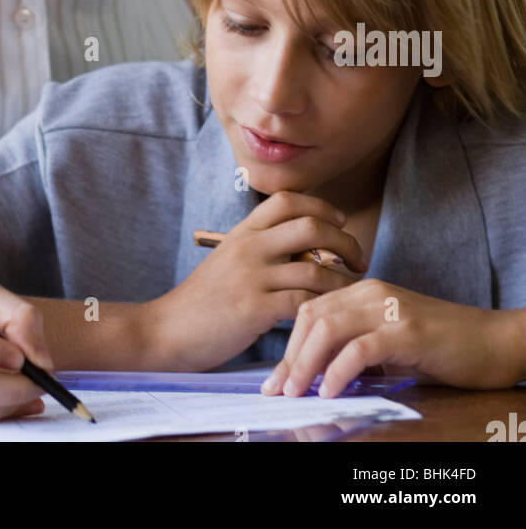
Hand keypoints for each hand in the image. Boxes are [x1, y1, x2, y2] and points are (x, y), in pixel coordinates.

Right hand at [152, 191, 368, 371]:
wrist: (169, 328)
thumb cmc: (203, 299)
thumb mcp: (227, 260)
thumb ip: (259, 248)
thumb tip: (302, 248)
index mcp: (242, 232)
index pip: (287, 200)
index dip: (321, 206)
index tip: (340, 222)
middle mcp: (248, 247)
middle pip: (310, 226)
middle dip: (344, 241)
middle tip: (358, 258)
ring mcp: (251, 277)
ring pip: (314, 268)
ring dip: (342, 280)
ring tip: (352, 290)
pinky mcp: (255, 309)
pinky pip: (304, 302)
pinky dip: (325, 307)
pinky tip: (332, 314)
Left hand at [260, 284, 517, 396]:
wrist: (491, 341)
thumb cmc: (441, 347)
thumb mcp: (390, 346)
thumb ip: (356, 351)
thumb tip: (319, 377)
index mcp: (363, 292)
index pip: (311, 311)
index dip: (288, 345)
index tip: (275, 380)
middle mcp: (371, 293)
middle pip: (311, 317)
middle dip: (289, 357)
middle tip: (277, 391)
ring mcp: (388, 309)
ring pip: (328, 329)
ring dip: (306, 364)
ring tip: (296, 394)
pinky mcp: (406, 331)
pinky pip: (360, 349)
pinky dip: (338, 371)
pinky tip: (330, 392)